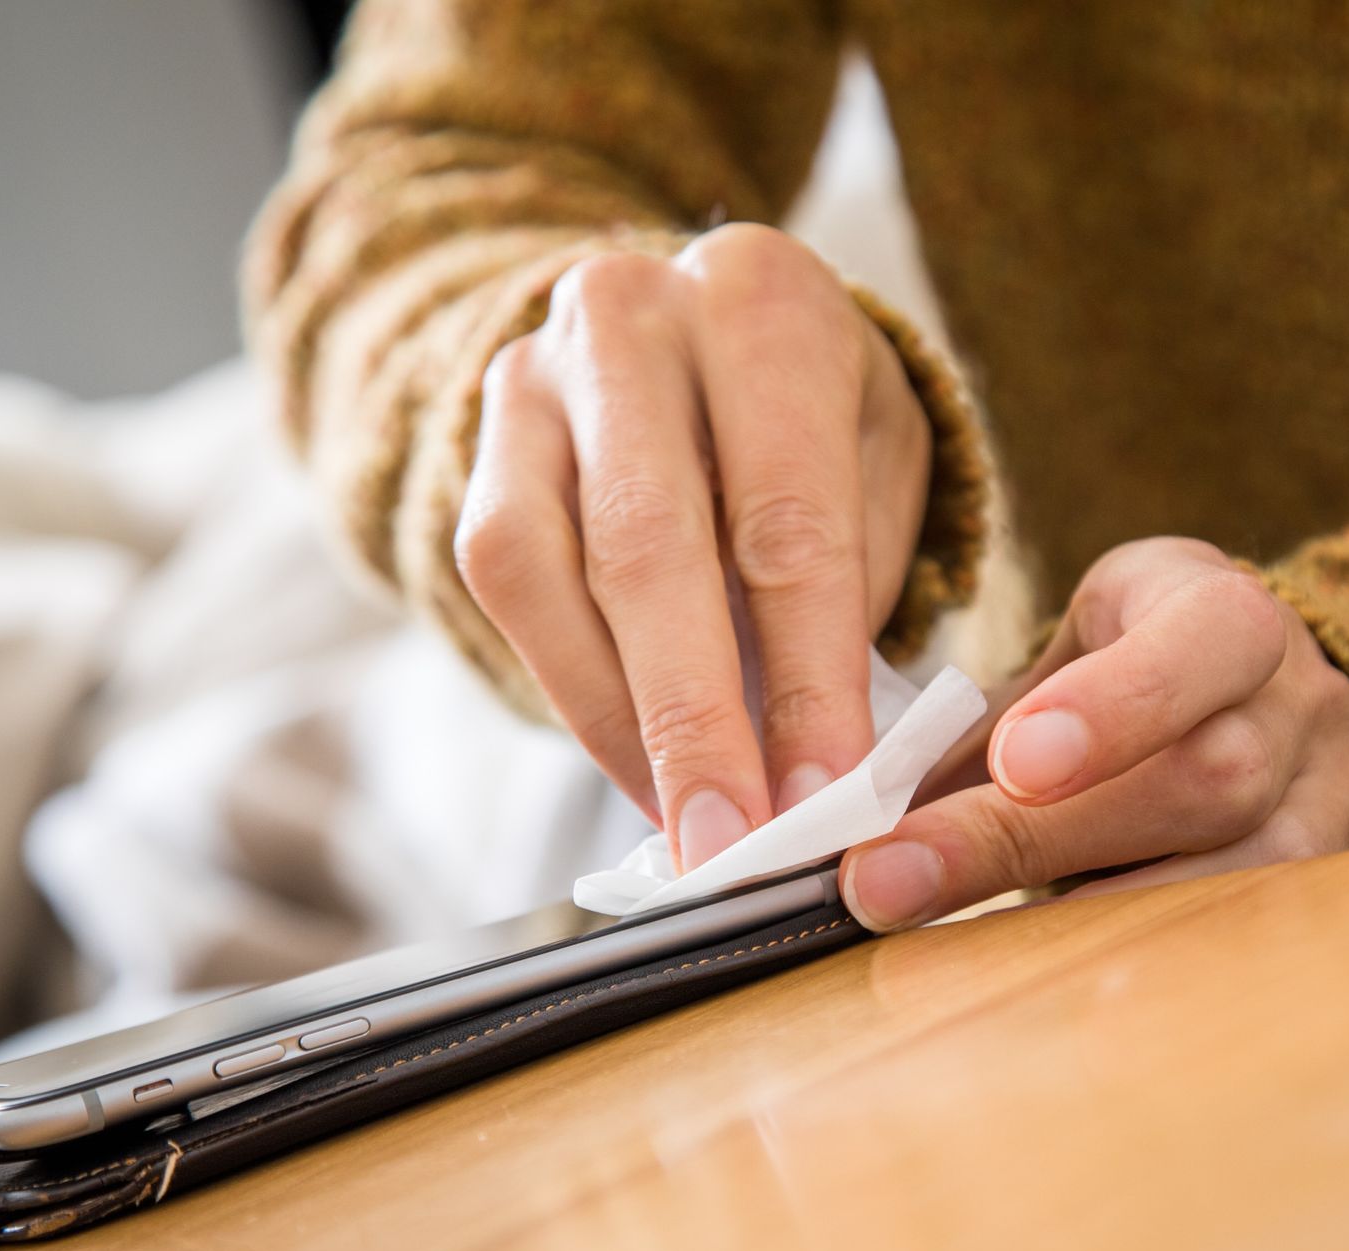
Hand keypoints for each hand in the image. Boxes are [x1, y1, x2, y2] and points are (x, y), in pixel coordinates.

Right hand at [455, 224, 931, 871]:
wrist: (686, 330)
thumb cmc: (807, 421)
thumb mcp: (872, 466)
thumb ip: (848, 590)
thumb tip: (817, 772)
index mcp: (765, 303)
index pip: (788, 520)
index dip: (806, 678)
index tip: (824, 801)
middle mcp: (633, 316)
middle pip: (651, 545)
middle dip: (692, 719)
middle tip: (729, 847)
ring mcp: (535, 374)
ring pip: (549, 571)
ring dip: (618, 721)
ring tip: (685, 825)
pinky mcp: (476, 443)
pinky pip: (503, 585)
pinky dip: (574, 692)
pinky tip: (637, 760)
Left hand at [841, 537, 1348, 929]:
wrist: (1277, 709)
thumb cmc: (1129, 680)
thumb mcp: (1064, 663)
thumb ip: (976, 729)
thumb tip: (842, 816)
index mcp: (1224, 614)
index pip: (1205, 637)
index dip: (1119, 703)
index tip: (1013, 759)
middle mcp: (1298, 706)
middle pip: (1205, 777)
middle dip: (1034, 837)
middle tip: (887, 882)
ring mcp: (1335, 805)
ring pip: (1238, 879)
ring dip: (1078, 925)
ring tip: (941, 956)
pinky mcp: (1332, 892)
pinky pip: (1244, 951)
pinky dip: (1136, 977)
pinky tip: (1036, 1001)